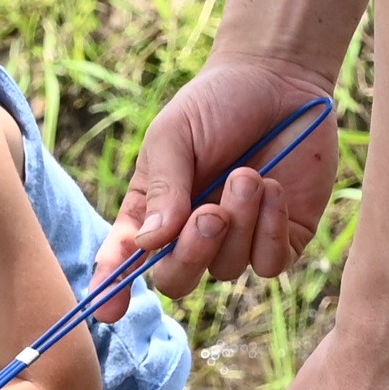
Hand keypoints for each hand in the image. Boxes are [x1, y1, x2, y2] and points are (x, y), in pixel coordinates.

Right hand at [110, 61, 343, 302]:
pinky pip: (269, 263)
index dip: (112, 287)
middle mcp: (191, 233)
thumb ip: (163, 189)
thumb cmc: (216, 103)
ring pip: (227, 269)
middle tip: (209, 214)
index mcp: (153, 211)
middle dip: (191, 253)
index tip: (107, 310)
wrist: (279, 79)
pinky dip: (270, 230)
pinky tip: (273, 189)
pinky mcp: (281, 239)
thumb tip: (148, 244)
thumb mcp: (175, 136)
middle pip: (177, 280)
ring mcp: (237, 240)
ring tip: (248, 174)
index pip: (125, 259)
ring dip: (238, 224)